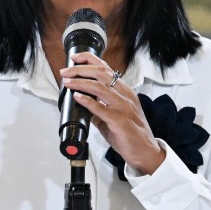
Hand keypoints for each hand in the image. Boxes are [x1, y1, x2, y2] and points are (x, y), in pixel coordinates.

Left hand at [61, 53, 165, 174]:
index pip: (106, 68)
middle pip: (101, 73)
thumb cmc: (131, 134)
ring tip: (68, 82)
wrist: (145, 151)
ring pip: (101, 87)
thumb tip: (82, 104)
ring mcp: (123, 107)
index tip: (75, 58)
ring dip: (81, 82)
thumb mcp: (113, 116)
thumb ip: (99, 108)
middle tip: (66, 72)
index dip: (89, 60)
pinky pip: (102, 108)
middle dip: (80, 69)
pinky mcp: (120, 121)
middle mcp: (125, 95)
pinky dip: (88, 101)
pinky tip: (78, 97)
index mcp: (124, 91)